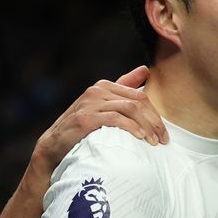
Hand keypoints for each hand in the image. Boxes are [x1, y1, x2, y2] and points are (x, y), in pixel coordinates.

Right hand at [34, 66, 168, 169]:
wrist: (53, 147)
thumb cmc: (82, 129)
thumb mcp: (103, 107)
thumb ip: (124, 88)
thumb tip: (145, 70)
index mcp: (104, 86)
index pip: (140, 95)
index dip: (155, 114)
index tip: (164, 133)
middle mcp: (97, 91)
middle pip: (137, 101)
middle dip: (154, 121)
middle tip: (163, 140)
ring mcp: (90, 103)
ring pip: (130, 108)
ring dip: (146, 126)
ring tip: (154, 142)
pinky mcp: (85, 118)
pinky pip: (116, 118)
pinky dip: (131, 127)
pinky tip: (140, 137)